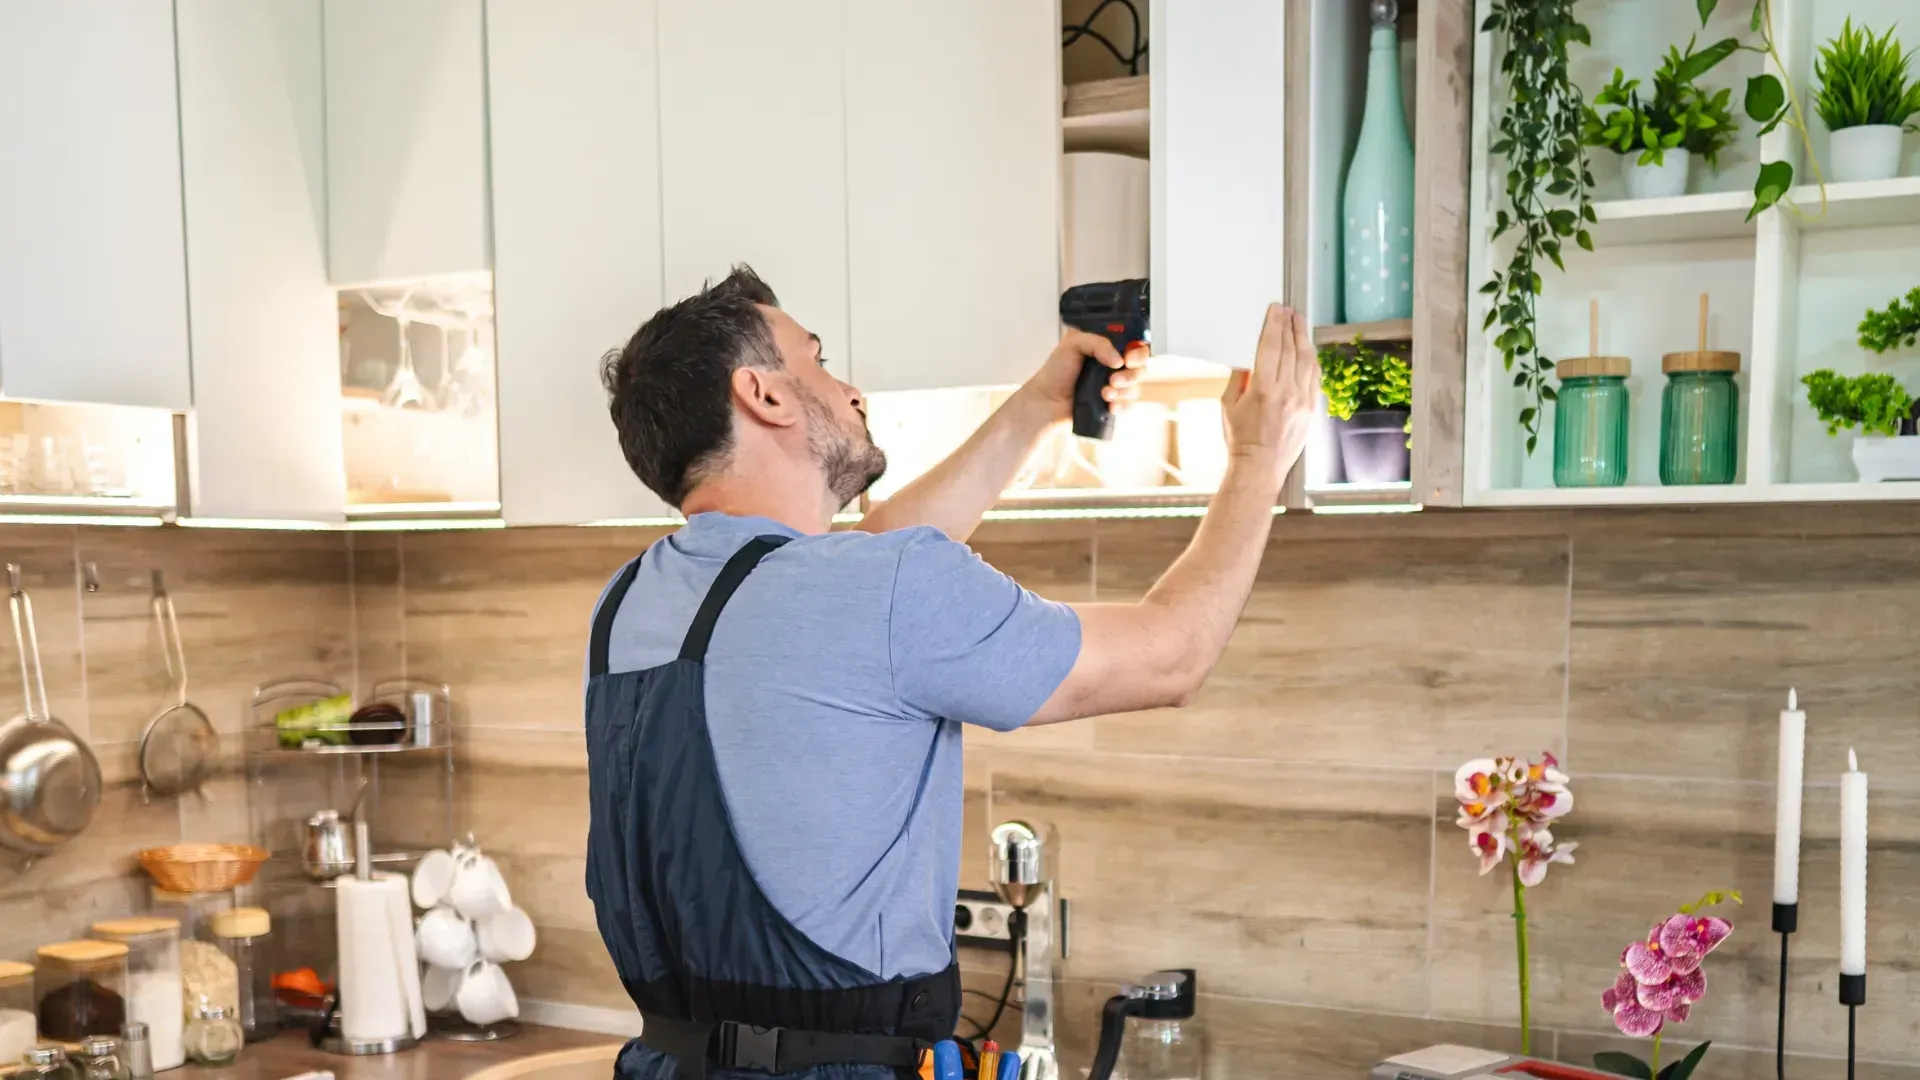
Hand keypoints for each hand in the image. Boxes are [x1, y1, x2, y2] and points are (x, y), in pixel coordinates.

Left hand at [1019, 330, 1145, 421]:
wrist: (1047, 400)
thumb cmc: (1056, 371)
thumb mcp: (1073, 344)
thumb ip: (1098, 343)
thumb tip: (1118, 360)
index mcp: (1107, 347)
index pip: (1134, 345)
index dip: (1138, 352)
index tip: (1129, 359)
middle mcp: (1113, 365)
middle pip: (1140, 367)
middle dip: (1131, 375)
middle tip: (1114, 379)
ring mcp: (1114, 385)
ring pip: (1135, 387)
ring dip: (1123, 391)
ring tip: (1104, 394)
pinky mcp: (1112, 403)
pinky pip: (1128, 405)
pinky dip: (1121, 405)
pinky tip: (1109, 406)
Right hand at [1221, 305, 1317, 488]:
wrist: (1259, 467)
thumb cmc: (1240, 438)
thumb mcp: (1228, 404)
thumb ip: (1239, 378)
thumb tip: (1249, 357)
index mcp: (1262, 390)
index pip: (1271, 347)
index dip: (1274, 325)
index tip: (1275, 309)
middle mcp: (1286, 393)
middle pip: (1290, 349)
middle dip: (1289, 326)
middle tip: (1288, 310)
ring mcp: (1302, 401)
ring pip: (1307, 360)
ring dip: (1303, 338)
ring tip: (1299, 322)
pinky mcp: (1311, 409)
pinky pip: (1314, 377)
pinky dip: (1311, 359)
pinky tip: (1307, 349)